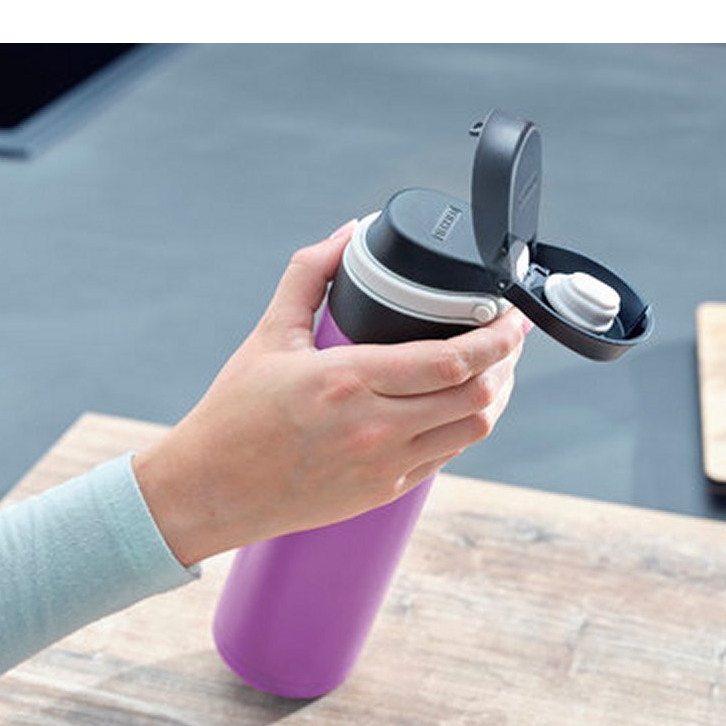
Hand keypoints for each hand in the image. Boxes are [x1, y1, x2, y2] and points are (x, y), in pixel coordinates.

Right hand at [134, 220, 527, 565]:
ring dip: (495, 397)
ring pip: (473, 430)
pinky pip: (448, 455)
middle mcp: (375, 428)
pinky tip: (459, 406)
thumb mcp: (270, 334)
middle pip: (478, 396)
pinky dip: (464, 426)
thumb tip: (347, 234)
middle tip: (509, 338)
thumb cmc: (236, 413)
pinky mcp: (386, 491)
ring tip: (494, 370)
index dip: (499, 337)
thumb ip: (309, 275)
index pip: (453, 360)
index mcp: (349, 381)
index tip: (513, 318)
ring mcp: (385, 466)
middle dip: (508, 363)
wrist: (213, 490)